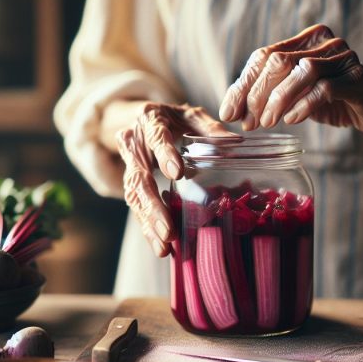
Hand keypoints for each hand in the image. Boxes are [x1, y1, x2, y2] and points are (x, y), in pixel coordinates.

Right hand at [103, 101, 237, 256]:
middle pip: (139, 176)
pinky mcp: (131, 182)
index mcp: (150, 119)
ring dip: (148, 223)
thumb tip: (234, 142)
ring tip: (164, 246)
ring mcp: (129, 164)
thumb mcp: (192, 115)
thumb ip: (210, 128)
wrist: (141, 118)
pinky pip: (136, 206)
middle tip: (168, 230)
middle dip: (154, 206)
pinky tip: (160, 246)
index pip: (156, 136)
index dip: (165, 154)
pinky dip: (147, 227)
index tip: (177, 173)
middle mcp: (133, 142)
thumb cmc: (174, 118)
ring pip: (134, 196)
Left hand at [218, 24, 362, 137]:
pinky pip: (325, 88)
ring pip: (302, 70)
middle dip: (257, 95)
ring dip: (279, 99)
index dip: (243, 85)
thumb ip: (268, 94)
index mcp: (306, 40)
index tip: (229, 114)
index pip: (265, 56)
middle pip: (278, 61)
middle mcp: (325, 42)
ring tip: (269, 123)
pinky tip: (293, 119)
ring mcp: (344, 57)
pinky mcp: (357, 78)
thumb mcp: (297, 95)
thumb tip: (230, 111)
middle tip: (250, 122)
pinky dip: (304, 105)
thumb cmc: (336, 102)